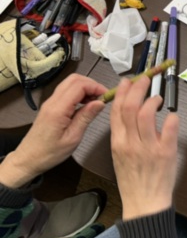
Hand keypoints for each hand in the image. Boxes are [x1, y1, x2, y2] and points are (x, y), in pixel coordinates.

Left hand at [0, 74, 105, 188]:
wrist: (28, 159)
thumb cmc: (50, 153)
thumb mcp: (73, 138)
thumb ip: (86, 117)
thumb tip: (100, 102)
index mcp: (58, 109)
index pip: (79, 86)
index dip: (96, 87)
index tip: (107, 96)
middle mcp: (52, 102)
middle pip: (74, 79)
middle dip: (91, 84)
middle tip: (102, 97)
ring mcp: (50, 103)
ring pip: (70, 83)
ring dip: (85, 88)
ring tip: (95, 102)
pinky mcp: (50, 106)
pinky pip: (66, 91)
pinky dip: (79, 93)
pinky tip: (85, 105)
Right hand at [110, 76, 178, 219]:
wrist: (144, 203)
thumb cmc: (133, 179)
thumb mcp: (120, 156)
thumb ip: (125, 135)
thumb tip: (132, 113)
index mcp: (118, 143)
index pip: (116, 111)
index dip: (122, 92)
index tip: (128, 81)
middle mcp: (131, 143)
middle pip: (130, 108)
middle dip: (138, 89)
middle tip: (146, 80)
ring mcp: (148, 148)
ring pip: (146, 115)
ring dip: (153, 101)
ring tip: (158, 99)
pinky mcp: (165, 153)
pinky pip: (169, 130)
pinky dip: (172, 119)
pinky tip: (173, 116)